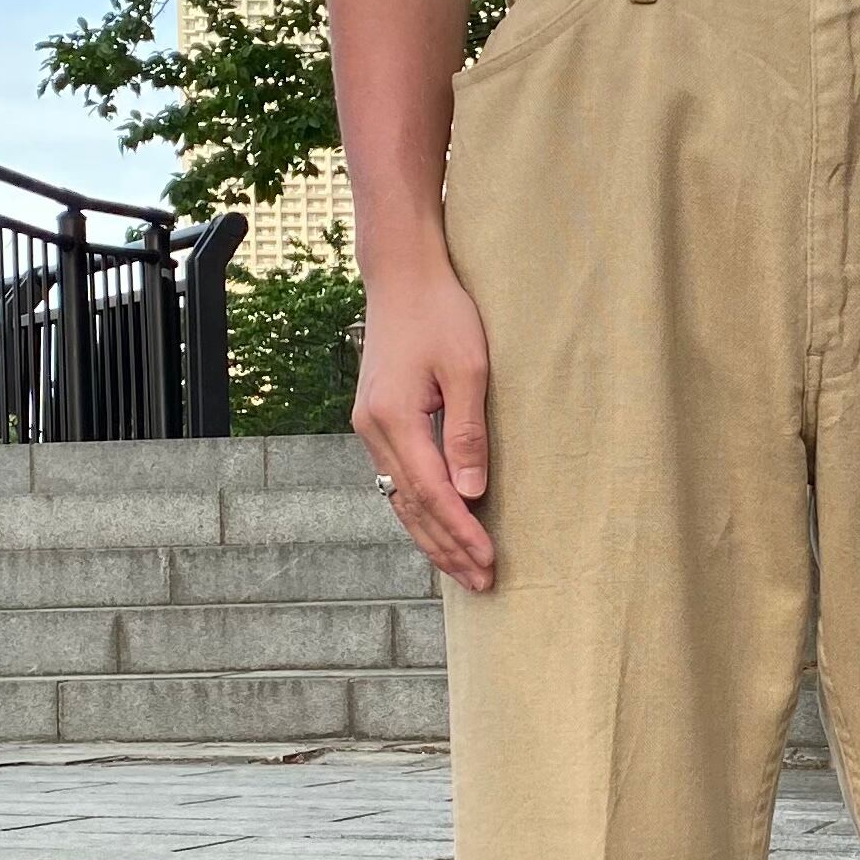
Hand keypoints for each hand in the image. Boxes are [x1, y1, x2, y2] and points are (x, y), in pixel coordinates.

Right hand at [353, 261, 495, 591]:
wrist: (402, 275)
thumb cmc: (442, 314)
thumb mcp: (468, 370)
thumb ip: (468, 433)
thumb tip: (472, 493)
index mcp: (395, 420)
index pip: (432, 494)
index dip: (461, 532)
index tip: (489, 561)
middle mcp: (374, 430)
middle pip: (411, 507)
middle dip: (447, 548)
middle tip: (482, 583)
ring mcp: (370, 427)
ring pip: (399, 499)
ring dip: (432, 536)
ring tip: (463, 569)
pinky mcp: (377, 420)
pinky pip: (397, 479)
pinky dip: (419, 510)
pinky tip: (438, 527)